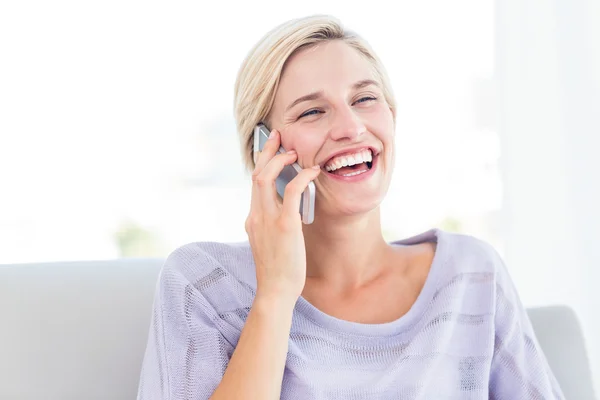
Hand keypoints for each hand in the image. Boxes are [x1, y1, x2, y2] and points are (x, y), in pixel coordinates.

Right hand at [245, 129, 320, 301]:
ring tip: (295, 152)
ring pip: (265, 177)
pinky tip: (313, 171)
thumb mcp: (270, 243)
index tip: (270, 149)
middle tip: (278, 135)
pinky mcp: (284, 226)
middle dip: (266, 151)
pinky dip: (301, 177)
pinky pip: (291, 192)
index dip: (261, 163)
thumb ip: (273, 224)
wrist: (275, 292)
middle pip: (256, 173)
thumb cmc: (278, 271)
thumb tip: (288, 210)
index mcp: (252, 219)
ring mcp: (267, 220)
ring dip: (280, 159)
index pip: (254, 183)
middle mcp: (256, 215)